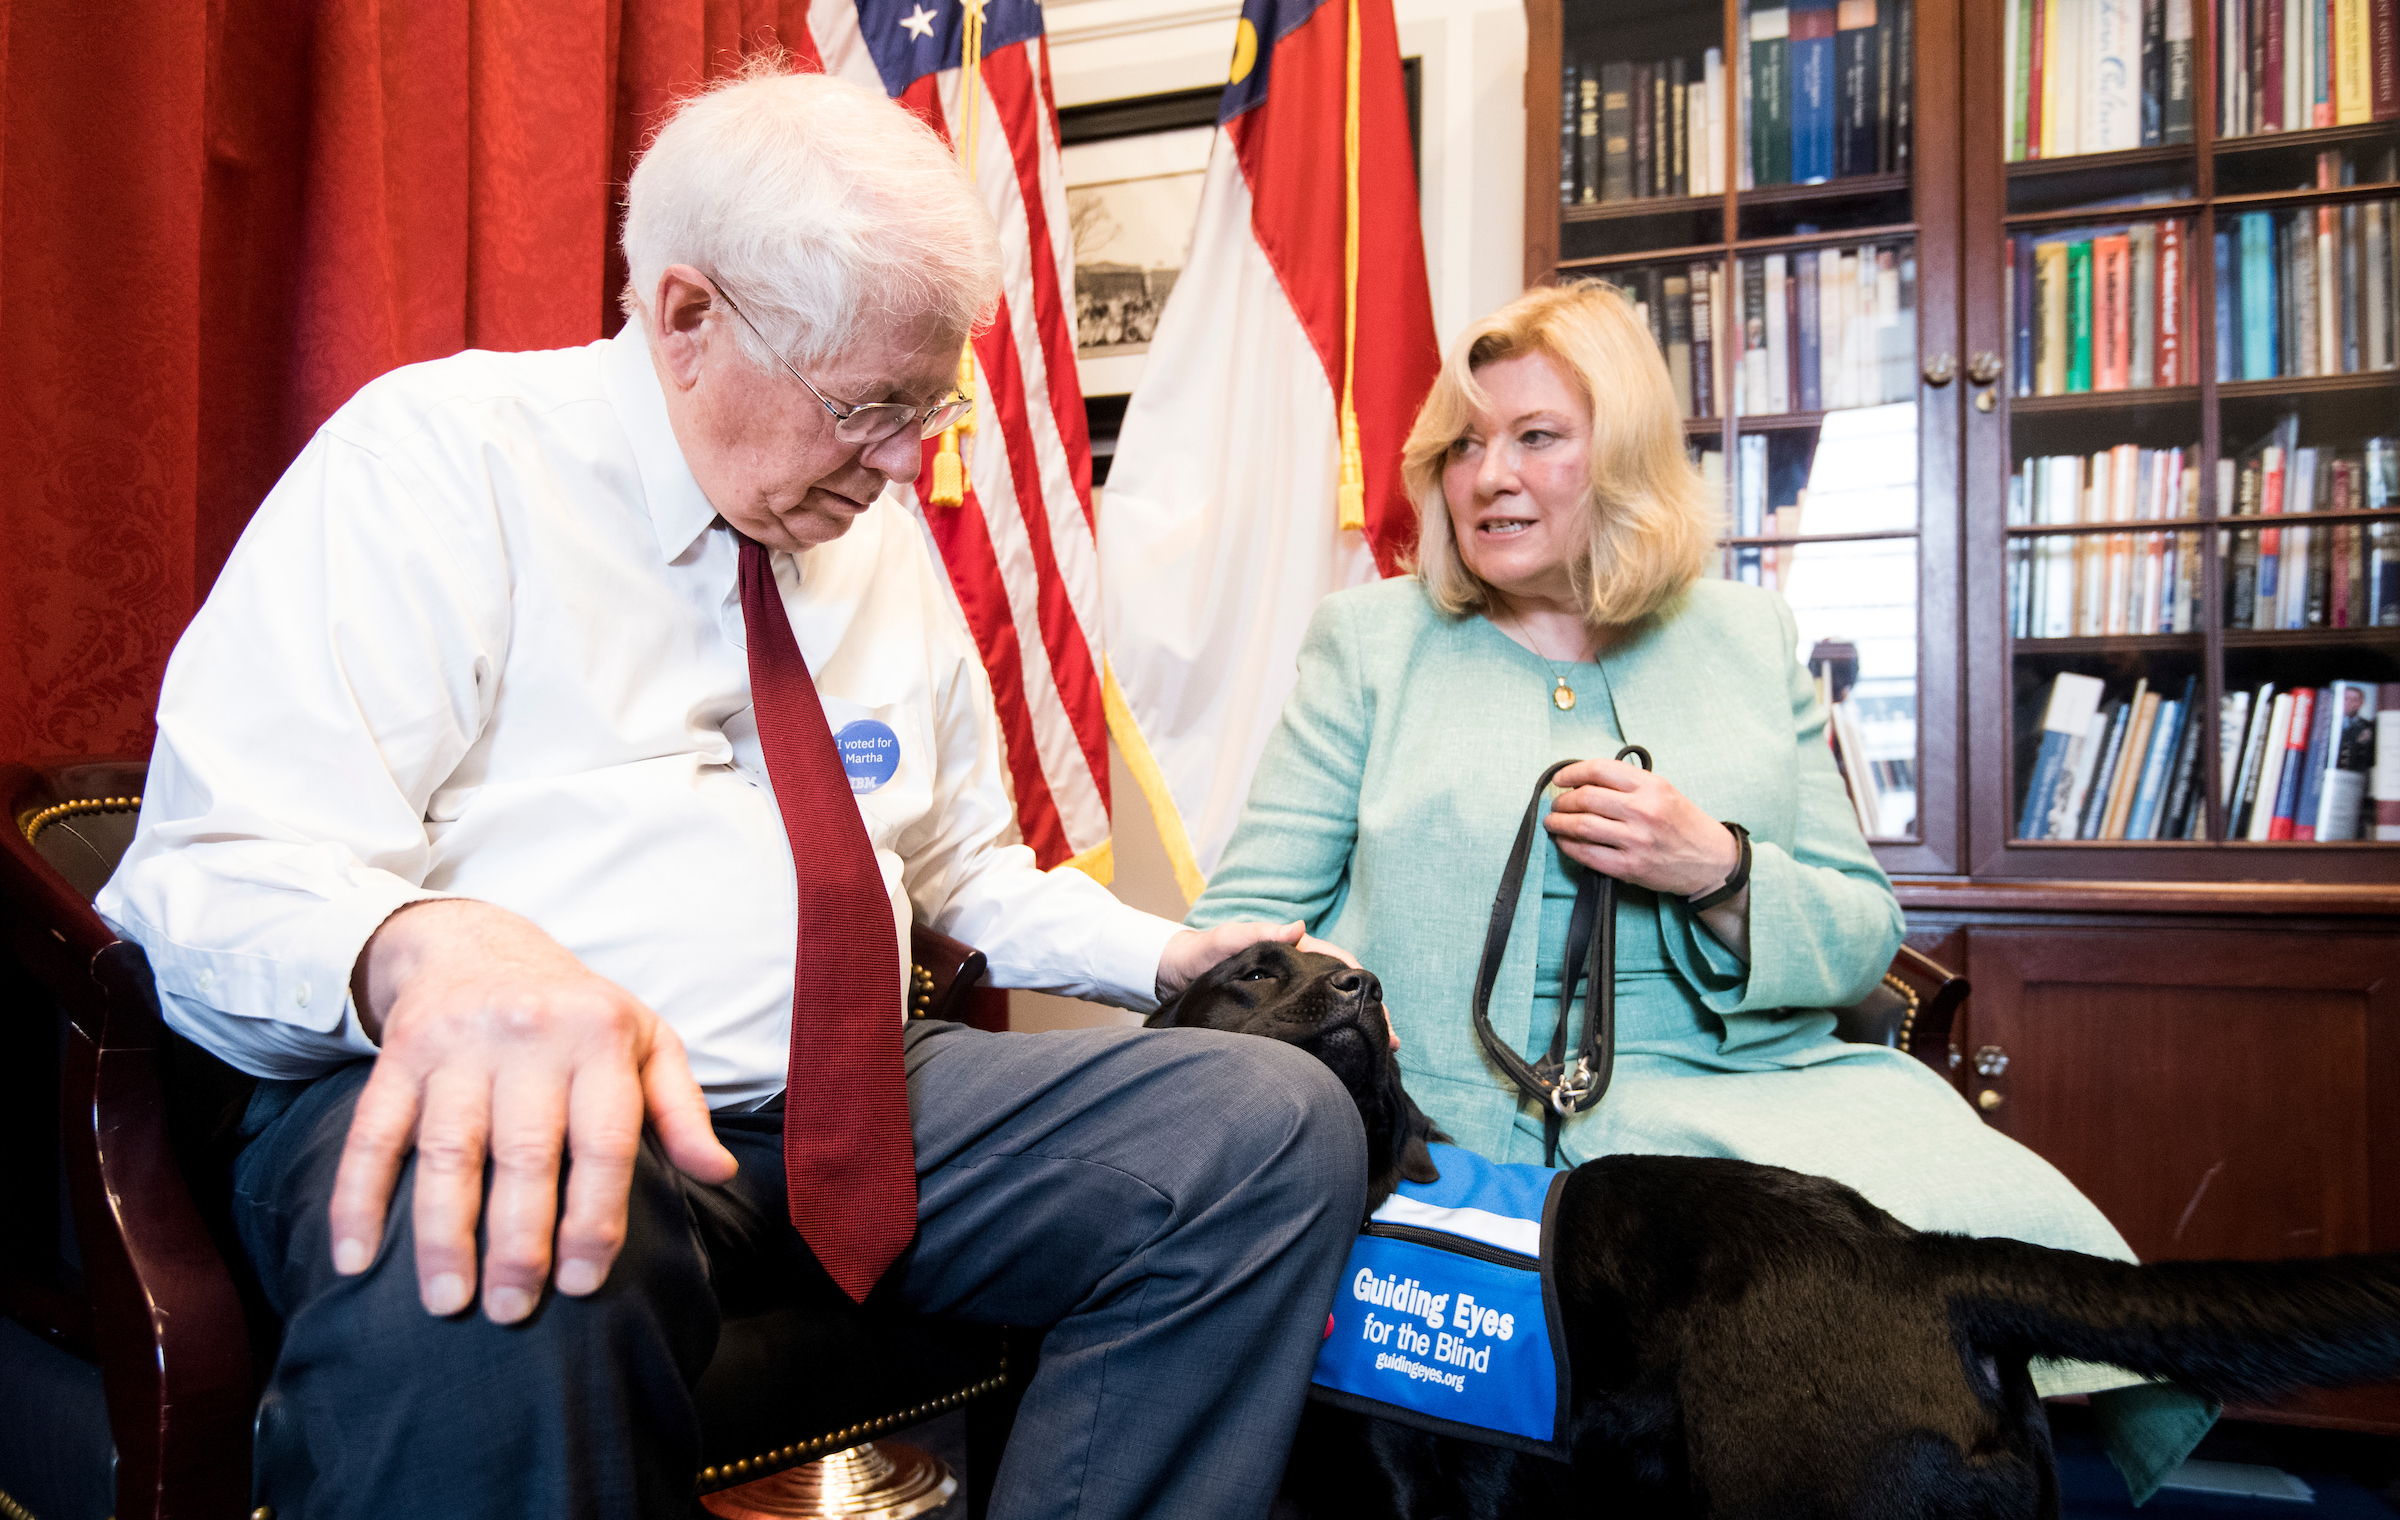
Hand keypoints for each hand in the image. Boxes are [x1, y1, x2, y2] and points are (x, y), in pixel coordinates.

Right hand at [329, 899, 738, 1322]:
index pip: (603, 1142)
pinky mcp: (397, 1055)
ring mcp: (457, 1045)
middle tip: (513, 1312)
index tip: (584, 1285)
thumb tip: (719, 1173)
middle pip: (523, 1154)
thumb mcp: (646, 1040)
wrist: (477, 944)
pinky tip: (357, 1259)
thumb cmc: (577, 1012)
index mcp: (598, 1039)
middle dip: (518, 1243)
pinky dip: (357, 1199)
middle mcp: (528, 1037)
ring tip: (447, 1302)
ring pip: (447, 1151)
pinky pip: (372, 1135)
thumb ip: (680, 1109)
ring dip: (443, 1234)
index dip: (594, 1218)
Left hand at [1156, 922, 1396, 1047]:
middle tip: (1391, 1038)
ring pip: (1333, 1010)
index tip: (1376, 1005)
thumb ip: (1259, 933)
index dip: (1360, 983)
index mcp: (1294, 951)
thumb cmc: (1201, 952)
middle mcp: (1299, 973)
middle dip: (1370, 1011)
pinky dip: (1335, 1037)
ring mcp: (1292, 995)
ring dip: (1357, 1028)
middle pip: (1343, 992)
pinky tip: (1348, 1058)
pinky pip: (1315, 1024)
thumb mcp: (1228, 940)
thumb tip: (1298, 927)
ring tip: (1382, 1052)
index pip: (1338, 963)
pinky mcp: (1282, 1014)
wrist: (1172, 974)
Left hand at [1543, 757, 1739, 898]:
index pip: (1599, 770)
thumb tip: (1584, 780)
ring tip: (1552, 822)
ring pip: (1582, 825)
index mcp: (1651, 785)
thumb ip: (1629, 783)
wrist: (1711, 861)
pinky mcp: (1631, 867)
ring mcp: (1636, 840)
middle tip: (1556, 804)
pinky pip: (1587, 854)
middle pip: (1585, 798)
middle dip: (1562, 800)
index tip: (1560, 778)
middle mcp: (1643, 810)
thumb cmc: (1684, 823)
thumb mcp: (1663, 790)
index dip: (1572, 772)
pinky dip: (1569, 846)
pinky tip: (1564, 841)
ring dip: (1559, 822)